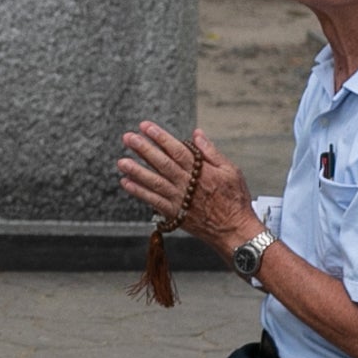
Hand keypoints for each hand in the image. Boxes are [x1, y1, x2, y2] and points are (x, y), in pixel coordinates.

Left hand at [116, 122, 257, 248]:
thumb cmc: (235, 200)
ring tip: (121, 161)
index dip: (159, 137)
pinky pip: (153, 201)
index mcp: (201, 171)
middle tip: (128, 138)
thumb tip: (196, 134)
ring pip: (154, 182)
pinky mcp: (175, 214)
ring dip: (136, 171)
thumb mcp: (230, 170)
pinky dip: (139, 192)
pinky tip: (126, 183)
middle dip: (143, 149)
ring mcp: (179, 200)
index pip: (176, 149)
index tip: (145, 127)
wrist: (235, 230)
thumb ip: (210, 152)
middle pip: (161, 163)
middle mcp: (187, 184)